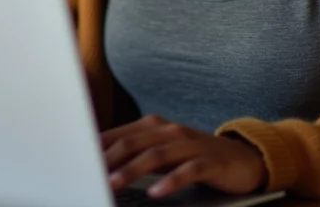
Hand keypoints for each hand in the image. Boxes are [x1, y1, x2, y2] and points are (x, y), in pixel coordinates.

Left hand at [102, 115, 266, 197]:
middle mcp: (170, 131)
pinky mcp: (209, 162)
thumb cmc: (193, 157)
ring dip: (132, 170)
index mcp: (154, 127)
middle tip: (89, 174)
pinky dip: (171, 182)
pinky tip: (157, 193)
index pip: (119, 135)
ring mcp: (190, 145)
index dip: (98, 148)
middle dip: (109, 159)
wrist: (242, 158)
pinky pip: (188, 171)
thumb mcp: (162, 152)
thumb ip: (134, 153)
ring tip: (114, 184)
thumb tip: (100, 164)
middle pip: (133, 143)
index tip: (77, 160)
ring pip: (156, 156)